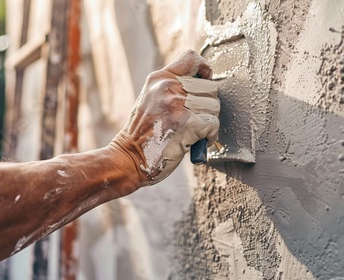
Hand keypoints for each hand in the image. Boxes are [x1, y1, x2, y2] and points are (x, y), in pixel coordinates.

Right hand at [110, 50, 219, 185]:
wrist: (129, 157)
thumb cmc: (143, 134)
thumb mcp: (151, 99)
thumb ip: (171, 89)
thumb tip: (203, 85)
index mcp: (159, 78)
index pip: (192, 58)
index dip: (204, 70)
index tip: (205, 82)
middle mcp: (168, 87)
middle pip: (210, 88)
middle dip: (208, 106)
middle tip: (195, 120)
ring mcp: (177, 104)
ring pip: (214, 107)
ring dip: (209, 122)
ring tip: (194, 132)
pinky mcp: (187, 123)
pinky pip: (214, 124)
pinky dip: (210, 136)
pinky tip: (197, 141)